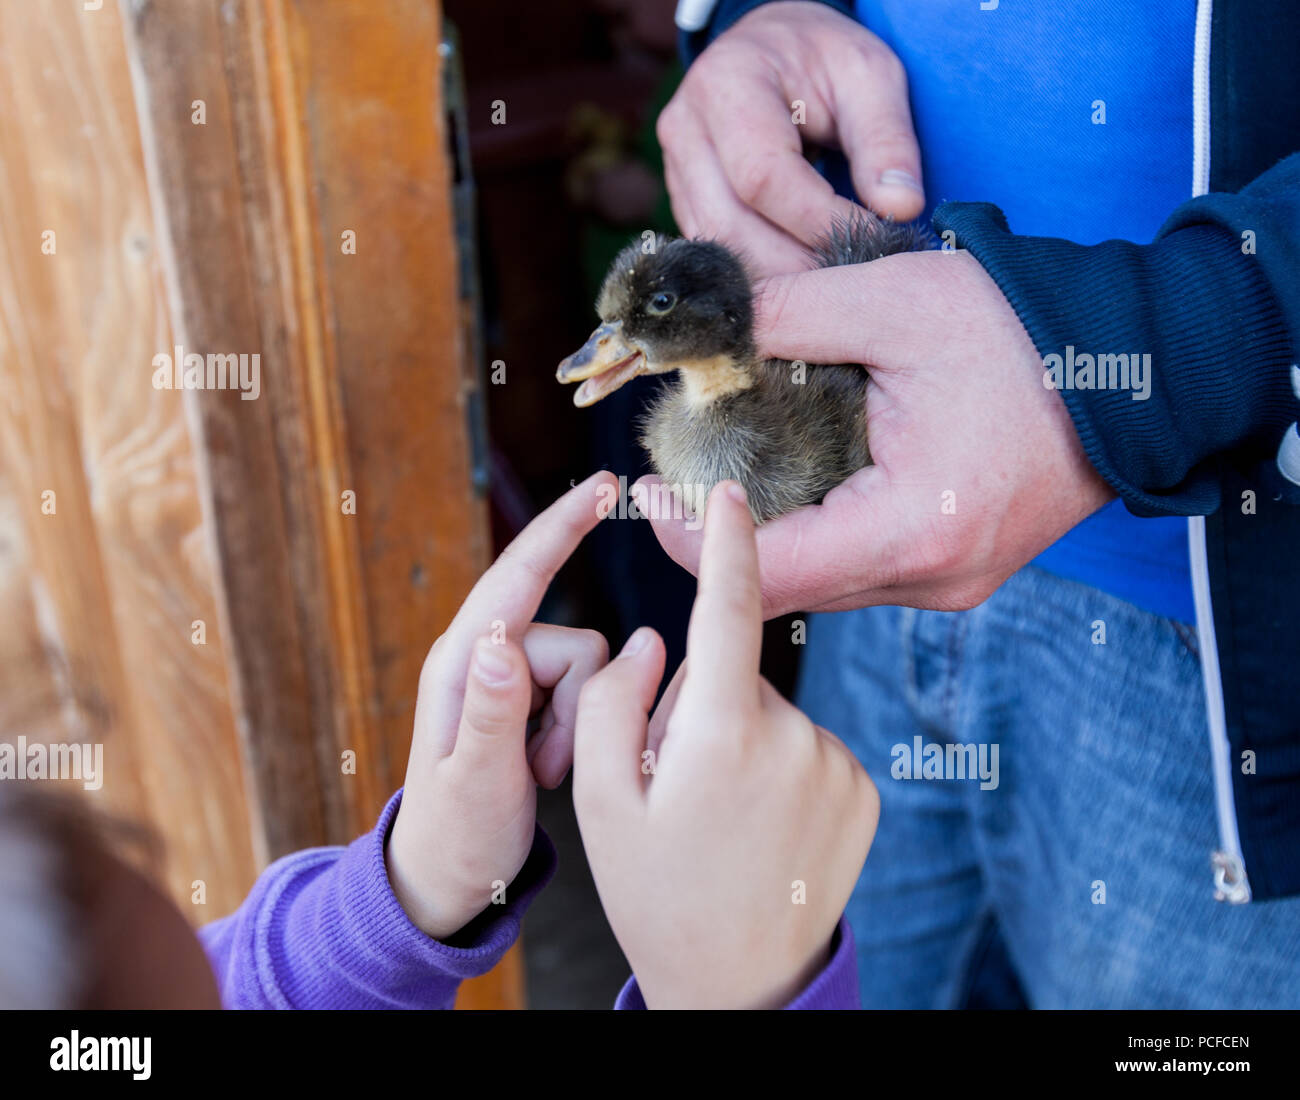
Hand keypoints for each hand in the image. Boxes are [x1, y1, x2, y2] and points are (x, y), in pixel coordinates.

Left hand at [387, 472, 614, 938]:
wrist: (448, 878)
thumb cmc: (456, 835)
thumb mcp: (478, 781)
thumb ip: (493, 710)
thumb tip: (503, 638)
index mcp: (461, 663)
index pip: (519, 576)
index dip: (565, 528)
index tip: (606, 486)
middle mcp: (483, 658)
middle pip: (573, 641)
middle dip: (577, 703)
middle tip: (544, 767)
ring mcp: (505, 679)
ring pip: (587, 669)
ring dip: (576, 724)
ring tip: (540, 771)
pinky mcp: (524, 700)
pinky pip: (584, 692)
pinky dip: (577, 730)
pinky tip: (545, 768)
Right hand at [573, 481, 878, 1007]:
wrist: (741, 983)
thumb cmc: (657, 891)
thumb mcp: (600, 799)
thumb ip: (612, 700)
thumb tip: (653, 642)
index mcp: (722, 732)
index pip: (729, 609)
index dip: (727, 543)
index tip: (728, 494)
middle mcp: (793, 736)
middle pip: (732, 674)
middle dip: (698, 705)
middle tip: (677, 785)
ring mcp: (836, 763)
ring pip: (768, 712)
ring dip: (739, 741)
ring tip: (721, 817)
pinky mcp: (863, 789)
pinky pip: (805, 745)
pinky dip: (779, 767)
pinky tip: (763, 825)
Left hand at [643, 251, 1113, 616]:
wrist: (1137, 368)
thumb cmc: (1027, 331)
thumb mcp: (896, 303)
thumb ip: (789, 315)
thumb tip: (706, 330)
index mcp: (915, 525)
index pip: (770, 571)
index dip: (693, 541)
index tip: (645, 492)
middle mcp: (931, 577)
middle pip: (789, 588)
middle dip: (718, 541)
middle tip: (666, 482)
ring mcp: (948, 584)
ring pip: (823, 585)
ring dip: (765, 540)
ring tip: (717, 475)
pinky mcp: (956, 571)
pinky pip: (860, 571)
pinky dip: (814, 536)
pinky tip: (789, 484)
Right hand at [658, 1, 923, 276]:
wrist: (773, 47)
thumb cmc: (824, 59)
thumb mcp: (870, 77)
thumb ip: (887, 141)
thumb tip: (901, 209)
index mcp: (727, 83)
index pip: (764, 177)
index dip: (819, 220)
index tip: (874, 239)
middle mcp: (685, 128)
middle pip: (731, 224)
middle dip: (796, 262)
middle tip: (855, 275)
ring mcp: (675, 168)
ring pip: (719, 247)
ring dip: (777, 277)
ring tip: (832, 280)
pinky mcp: (682, 199)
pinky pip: (717, 250)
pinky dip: (760, 272)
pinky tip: (802, 276)